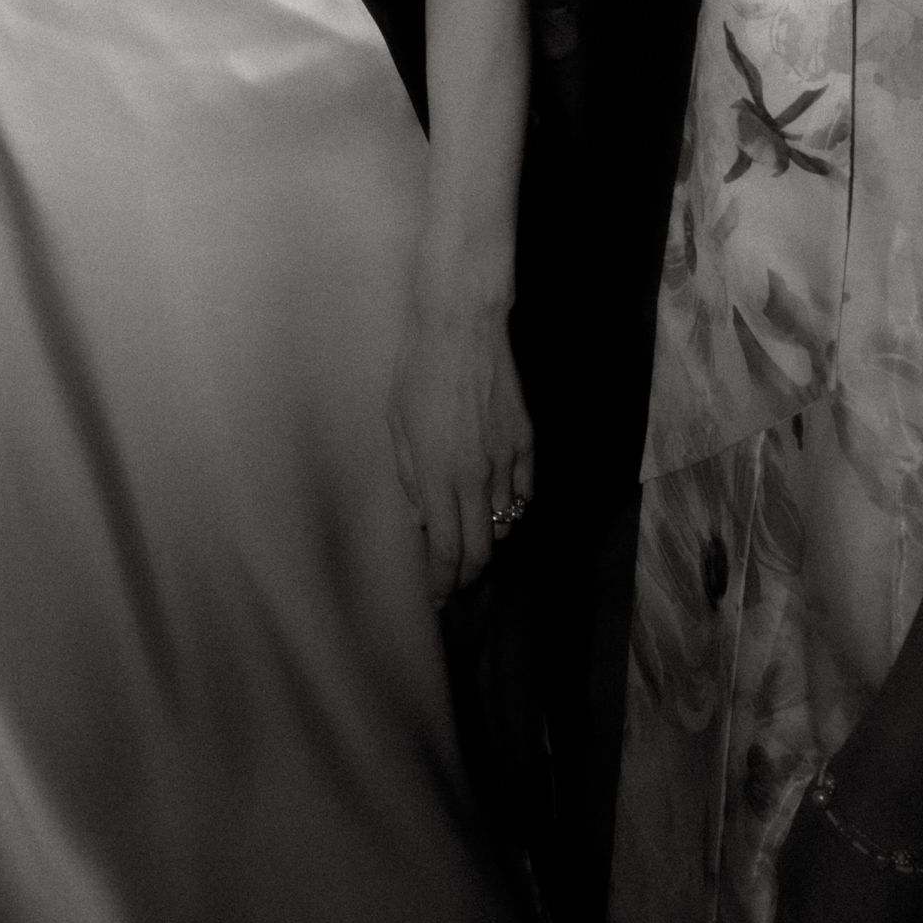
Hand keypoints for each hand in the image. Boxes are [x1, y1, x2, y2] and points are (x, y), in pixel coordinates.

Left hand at [391, 294, 532, 600]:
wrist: (461, 326)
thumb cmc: (417, 370)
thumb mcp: (396, 424)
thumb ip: (408, 476)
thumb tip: (420, 517)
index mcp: (436, 476)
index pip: (445, 549)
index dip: (443, 581)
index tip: (437, 597)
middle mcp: (474, 477)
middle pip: (481, 548)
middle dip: (469, 576)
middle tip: (459, 585)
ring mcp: (505, 460)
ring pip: (506, 522)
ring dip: (491, 539)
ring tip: (476, 542)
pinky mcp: (526, 440)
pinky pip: (525, 490)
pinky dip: (514, 506)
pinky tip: (502, 507)